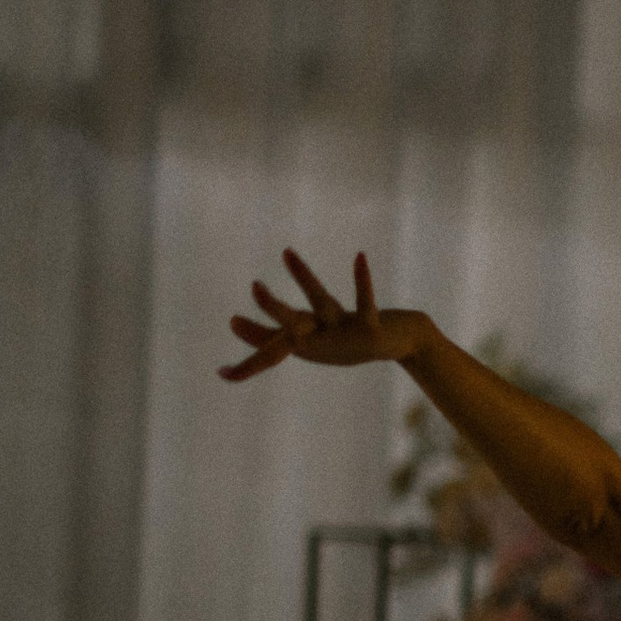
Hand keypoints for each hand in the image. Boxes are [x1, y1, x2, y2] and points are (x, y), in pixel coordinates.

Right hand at [220, 250, 430, 381]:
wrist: (398, 343)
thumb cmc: (344, 341)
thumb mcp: (305, 339)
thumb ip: (270, 332)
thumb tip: (231, 322)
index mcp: (303, 341)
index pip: (269, 345)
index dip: (247, 343)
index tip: (223, 367)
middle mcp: (321, 340)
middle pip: (291, 323)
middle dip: (272, 307)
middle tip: (252, 287)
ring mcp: (345, 333)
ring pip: (322, 303)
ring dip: (305, 278)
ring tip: (287, 253)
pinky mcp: (370, 327)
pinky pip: (365, 300)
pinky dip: (362, 279)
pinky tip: (359, 256)